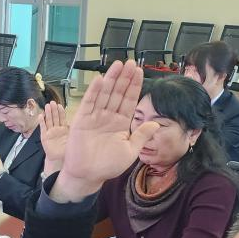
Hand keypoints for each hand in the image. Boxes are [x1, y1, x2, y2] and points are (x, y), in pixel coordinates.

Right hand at [39, 100, 69, 172]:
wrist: (59, 161)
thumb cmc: (68, 151)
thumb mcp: (74, 139)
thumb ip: (76, 131)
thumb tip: (84, 122)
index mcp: (64, 129)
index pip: (62, 118)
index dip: (61, 111)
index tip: (60, 105)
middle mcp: (56, 129)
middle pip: (55, 117)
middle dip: (54, 110)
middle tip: (52, 102)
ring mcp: (50, 133)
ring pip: (49, 121)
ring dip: (48, 113)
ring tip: (47, 106)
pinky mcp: (45, 138)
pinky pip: (43, 129)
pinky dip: (41, 123)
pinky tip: (40, 116)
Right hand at [55, 61, 156, 201]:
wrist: (87, 175)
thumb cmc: (107, 166)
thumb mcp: (130, 151)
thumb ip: (141, 136)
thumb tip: (156, 123)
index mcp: (121, 123)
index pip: (129, 100)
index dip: (134, 86)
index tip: (139, 72)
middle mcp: (109, 116)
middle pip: (118, 93)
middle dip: (124, 78)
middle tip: (131, 62)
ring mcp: (95, 116)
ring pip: (105, 94)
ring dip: (112, 79)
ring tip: (118, 65)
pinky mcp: (82, 119)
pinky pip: (89, 102)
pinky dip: (94, 91)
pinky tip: (101, 80)